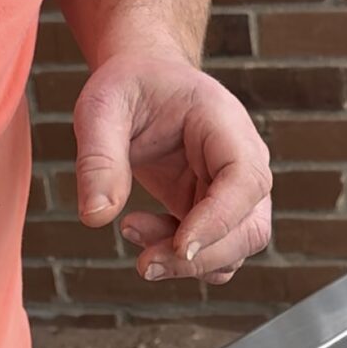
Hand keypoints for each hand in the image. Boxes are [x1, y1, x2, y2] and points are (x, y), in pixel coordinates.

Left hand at [73, 50, 272, 284]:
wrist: (145, 83)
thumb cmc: (130, 87)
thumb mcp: (101, 108)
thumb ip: (98, 159)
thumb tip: (96, 217)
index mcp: (224, 123)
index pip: (244, 180)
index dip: (220, 220)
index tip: (181, 247)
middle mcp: (243, 159)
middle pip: (251, 227)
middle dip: (201, 258)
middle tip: (145, 264)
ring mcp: (234, 191)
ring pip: (236, 248)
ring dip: (187, 263)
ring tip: (131, 231)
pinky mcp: (216, 212)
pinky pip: (212, 251)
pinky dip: (179, 259)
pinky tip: (141, 234)